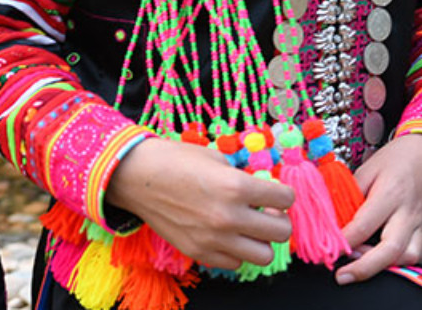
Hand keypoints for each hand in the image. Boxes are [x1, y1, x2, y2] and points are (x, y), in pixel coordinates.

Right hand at [106, 136, 295, 269]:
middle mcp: (229, 217)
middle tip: (266, 211)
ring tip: (248, 227)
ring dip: (260, 240)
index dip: (282, 194)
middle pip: (282, 232)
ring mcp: (214, 239)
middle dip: (278, 219)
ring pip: (264, 256)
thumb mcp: (216, 159)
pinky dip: (236, 250)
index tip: (273, 192)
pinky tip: (226, 235)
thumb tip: (261, 195)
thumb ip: (243, 180)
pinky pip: (235, 262)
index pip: (286, 199)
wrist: (135, 176)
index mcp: (236, 187)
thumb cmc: (175, 160)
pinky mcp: (199, 252)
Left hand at [337, 133, 421, 283]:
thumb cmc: (395, 160)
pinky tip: (387, 258)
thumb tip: (331, 217)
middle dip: (366, 267)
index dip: (343, 240)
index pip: (364, 225)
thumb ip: (351, 194)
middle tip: (342, 276)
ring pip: (410, 257)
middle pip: (391, 249)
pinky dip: (405, 263)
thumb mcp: (367, 169)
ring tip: (361, 261)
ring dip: (385, 265)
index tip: (327, 249)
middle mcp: (409, 213)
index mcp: (390, 194)